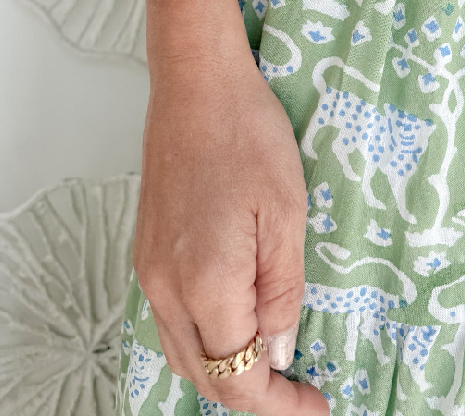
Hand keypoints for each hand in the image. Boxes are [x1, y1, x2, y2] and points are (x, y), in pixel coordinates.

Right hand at [132, 31, 329, 415]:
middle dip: (254, 394)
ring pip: (185, 352)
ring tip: (276, 360)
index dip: (278, 405)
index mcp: (204, 282)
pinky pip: (173, 320)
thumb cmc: (246, 134)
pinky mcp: (147, 250)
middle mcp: (164, 287)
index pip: (237, 377)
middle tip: (301, 390)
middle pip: (205, 376)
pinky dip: (207, 338)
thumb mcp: (286, 215)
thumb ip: (282, 292)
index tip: (317, 404)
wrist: (196, 81)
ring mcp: (149, 269)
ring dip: (228, 369)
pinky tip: (239, 321)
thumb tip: (278, 352)